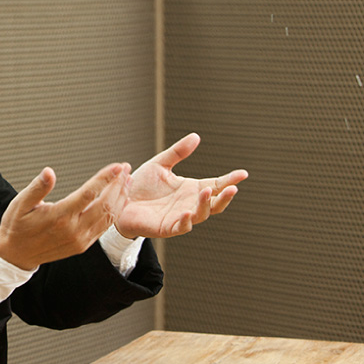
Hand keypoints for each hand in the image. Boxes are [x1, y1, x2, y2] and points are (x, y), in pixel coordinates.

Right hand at [0, 162, 131, 269]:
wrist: (16, 255)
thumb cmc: (16, 226)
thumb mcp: (20, 204)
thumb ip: (37, 187)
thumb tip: (49, 172)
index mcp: (59, 217)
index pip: (89, 193)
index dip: (105, 178)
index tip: (117, 166)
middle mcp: (73, 230)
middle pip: (105, 205)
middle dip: (118, 185)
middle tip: (126, 170)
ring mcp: (80, 240)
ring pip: (109, 218)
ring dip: (121, 199)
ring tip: (126, 182)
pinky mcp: (83, 246)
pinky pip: (104, 228)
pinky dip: (115, 213)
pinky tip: (118, 201)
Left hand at [114, 133, 247, 238]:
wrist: (119, 200)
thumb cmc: (141, 185)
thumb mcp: (160, 164)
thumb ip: (178, 153)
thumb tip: (196, 136)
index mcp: (190, 189)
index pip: (216, 185)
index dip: (229, 180)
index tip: (243, 173)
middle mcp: (189, 204)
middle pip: (215, 204)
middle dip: (225, 197)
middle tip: (232, 188)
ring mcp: (180, 217)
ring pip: (201, 215)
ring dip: (205, 205)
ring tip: (206, 192)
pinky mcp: (166, 227)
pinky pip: (180, 227)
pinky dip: (186, 221)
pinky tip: (187, 213)